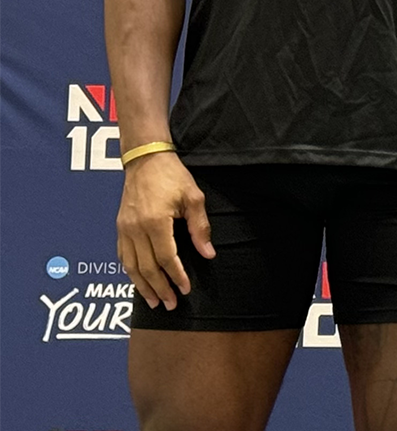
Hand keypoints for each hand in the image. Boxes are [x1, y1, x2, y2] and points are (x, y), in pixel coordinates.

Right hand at [115, 151, 213, 310]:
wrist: (145, 160)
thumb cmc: (172, 176)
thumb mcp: (193, 198)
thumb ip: (200, 228)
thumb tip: (208, 254)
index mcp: (154, 222)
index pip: (165, 258)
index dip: (176, 276)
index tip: (185, 289)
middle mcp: (135, 229)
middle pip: (146, 267)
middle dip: (160, 288)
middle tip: (171, 304)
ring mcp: (124, 229)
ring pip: (130, 266)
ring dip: (142, 286)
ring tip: (154, 301)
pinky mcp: (119, 227)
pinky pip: (122, 256)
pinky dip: (130, 272)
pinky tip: (139, 282)